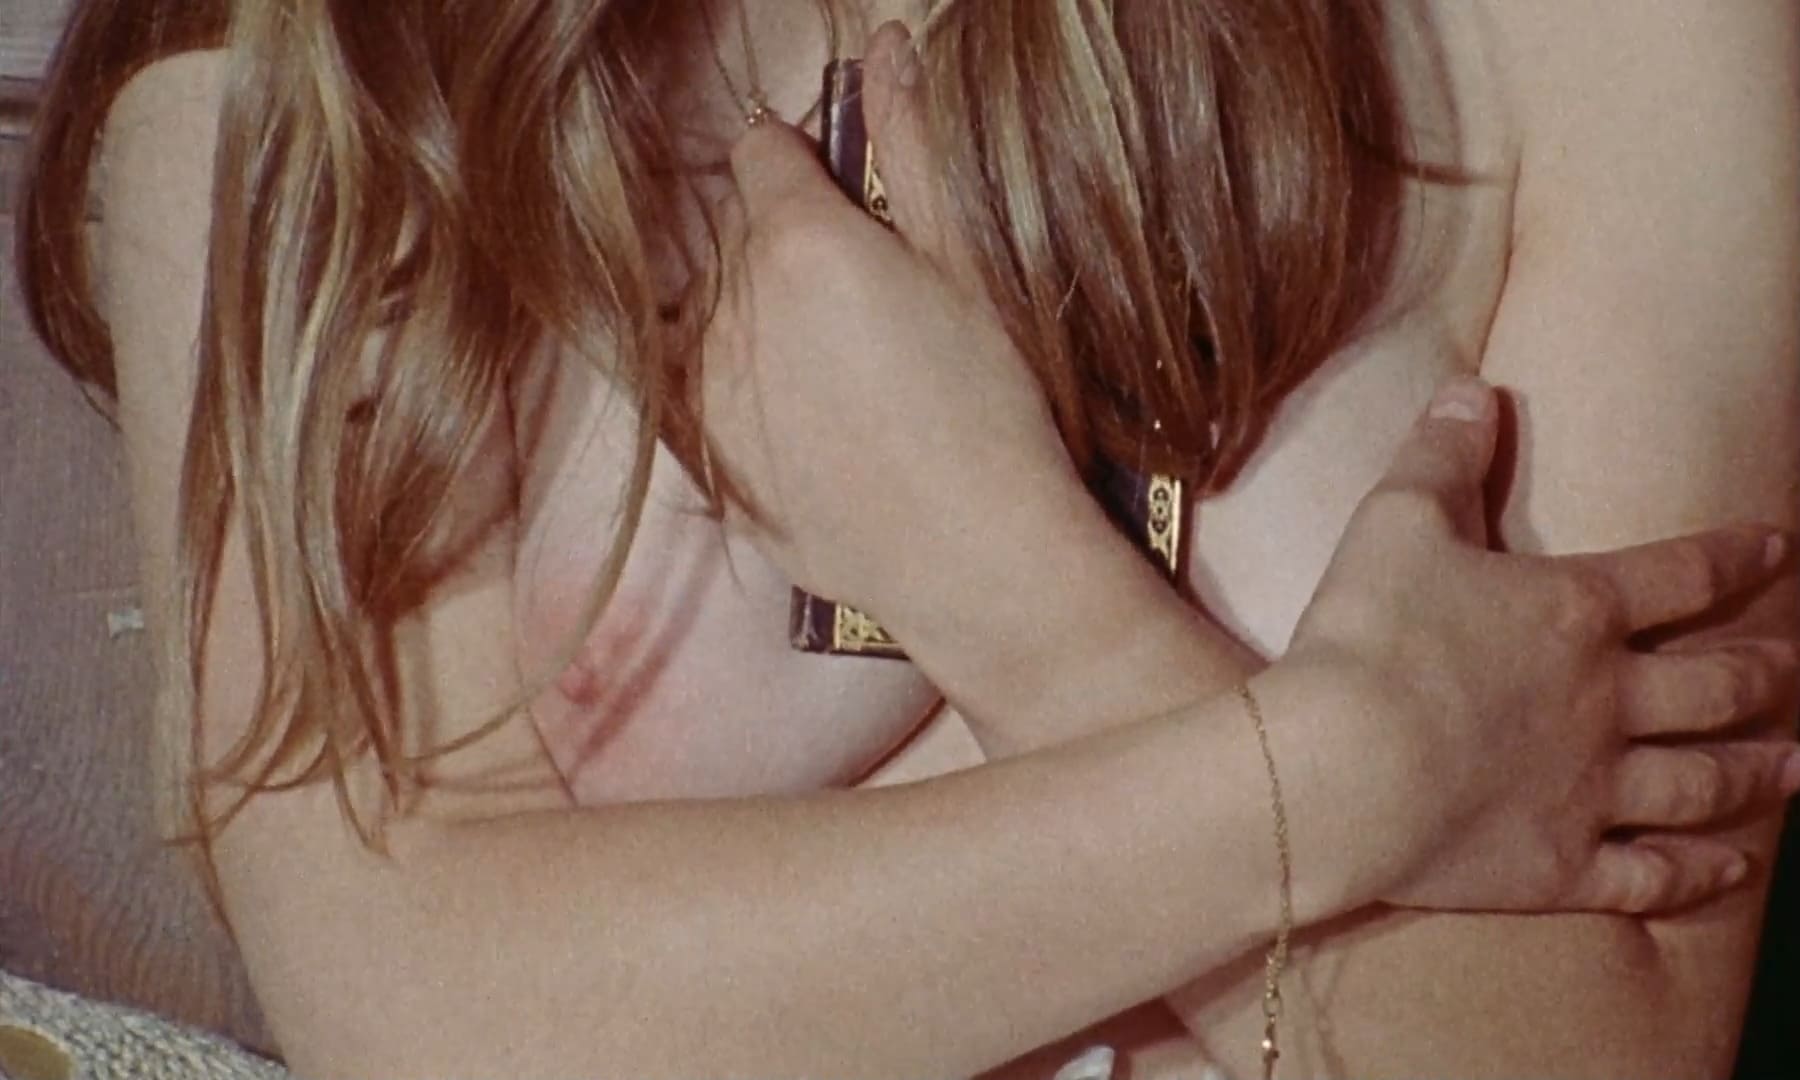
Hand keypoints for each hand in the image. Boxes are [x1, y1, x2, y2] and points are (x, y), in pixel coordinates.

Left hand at [699, 32, 1075, 625]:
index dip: (802, 166)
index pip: (761, 154)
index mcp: (800, 242)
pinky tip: (816, 422)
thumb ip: (916, 148)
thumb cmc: (992, 412)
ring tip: (848, 372)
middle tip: (866, 297)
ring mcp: (711, 391)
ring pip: (719, 315)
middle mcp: (734, 309)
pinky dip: (744, 391)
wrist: (974, 559)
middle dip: (787, 241)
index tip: (840, 198)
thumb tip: (887, 49)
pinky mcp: (710, 462)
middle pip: (738, 234)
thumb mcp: (970, 265)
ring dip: (762, 318)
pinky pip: (706, 393)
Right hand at [1291, 377, 1799, 913]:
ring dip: (1755, 773)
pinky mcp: (1558, 865)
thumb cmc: (1369, 635)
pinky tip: (1727, 870)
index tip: (1779, 547)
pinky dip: (1695, 874)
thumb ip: (1443, 456)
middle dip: (1762, 674)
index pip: (1678, 574)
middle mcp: (1606, 702)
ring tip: (1797, 769)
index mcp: (1574, 611)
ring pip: (1699, 782)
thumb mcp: (1397, 520)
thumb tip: (1474, 391)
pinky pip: (1648, 876)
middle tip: (1797, 670)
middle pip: (1711, 686)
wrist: (1345, 767)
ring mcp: (1591, 790)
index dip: (1733, 556)